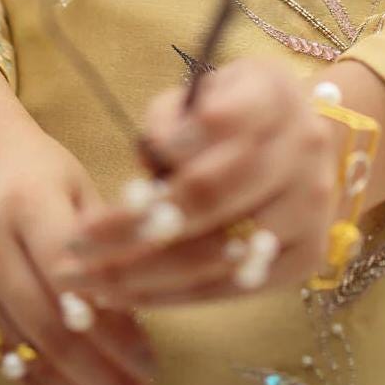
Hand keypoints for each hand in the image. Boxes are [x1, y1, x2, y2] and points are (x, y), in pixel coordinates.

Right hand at [0, 115, 176, 384]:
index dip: (114, 327)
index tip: (154, 364)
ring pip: (27, 360)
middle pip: (50, 331)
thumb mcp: (84, 186)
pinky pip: (4, 364)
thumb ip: (113, 243)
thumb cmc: (43, 171)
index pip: (73, 278)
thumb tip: (158, 302)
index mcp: (27, 202)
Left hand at [50, 56, 346, 307]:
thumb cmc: (240, 110)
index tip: (116, 186)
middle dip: (132, 230)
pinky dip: (174, 296)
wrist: (310, 139)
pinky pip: (231, 286)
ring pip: (217, 252)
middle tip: (74, 250)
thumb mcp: (206, 88)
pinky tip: (127, 295)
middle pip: (209, 197)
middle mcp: (303, 151)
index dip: (164, 156)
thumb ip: (172, 116)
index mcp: (275, 95)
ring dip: (142, 274)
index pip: (217, 126)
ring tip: (87, 283)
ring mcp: (310, 208)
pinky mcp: (305, 255)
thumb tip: (152, 161)